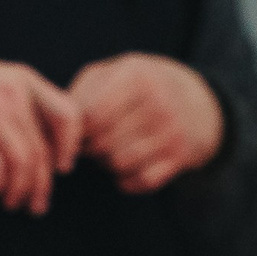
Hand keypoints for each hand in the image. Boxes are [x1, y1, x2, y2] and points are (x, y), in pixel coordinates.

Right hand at [0, 53, 83, 214]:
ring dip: (19, 190)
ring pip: (20, 162)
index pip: (66, 113)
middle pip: (39, 149)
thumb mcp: (2, 81)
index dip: (69, 146)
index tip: (62, 168)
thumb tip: (57, 156)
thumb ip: (30, 105)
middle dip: (40, 185)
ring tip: (12, 201)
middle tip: (36, 206)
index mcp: (24, 80)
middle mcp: (10, 93)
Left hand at [70, 53, 223, 193]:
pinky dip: (126, 181)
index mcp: (136, 77)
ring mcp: (173, 132)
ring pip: (118, 163)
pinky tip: (125, 167)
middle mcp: (159, 103)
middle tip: (88, 144)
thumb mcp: (111, 74)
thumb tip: (58, 125)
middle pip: (102, 142)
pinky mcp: (182, 157)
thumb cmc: (137, 86)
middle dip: (88, 148)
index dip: (76, 129)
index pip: (91, 115)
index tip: (74, 130)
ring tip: (106, 152)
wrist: (198, 101)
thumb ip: (81, 93)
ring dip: (105, 164)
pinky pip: (142, 181)